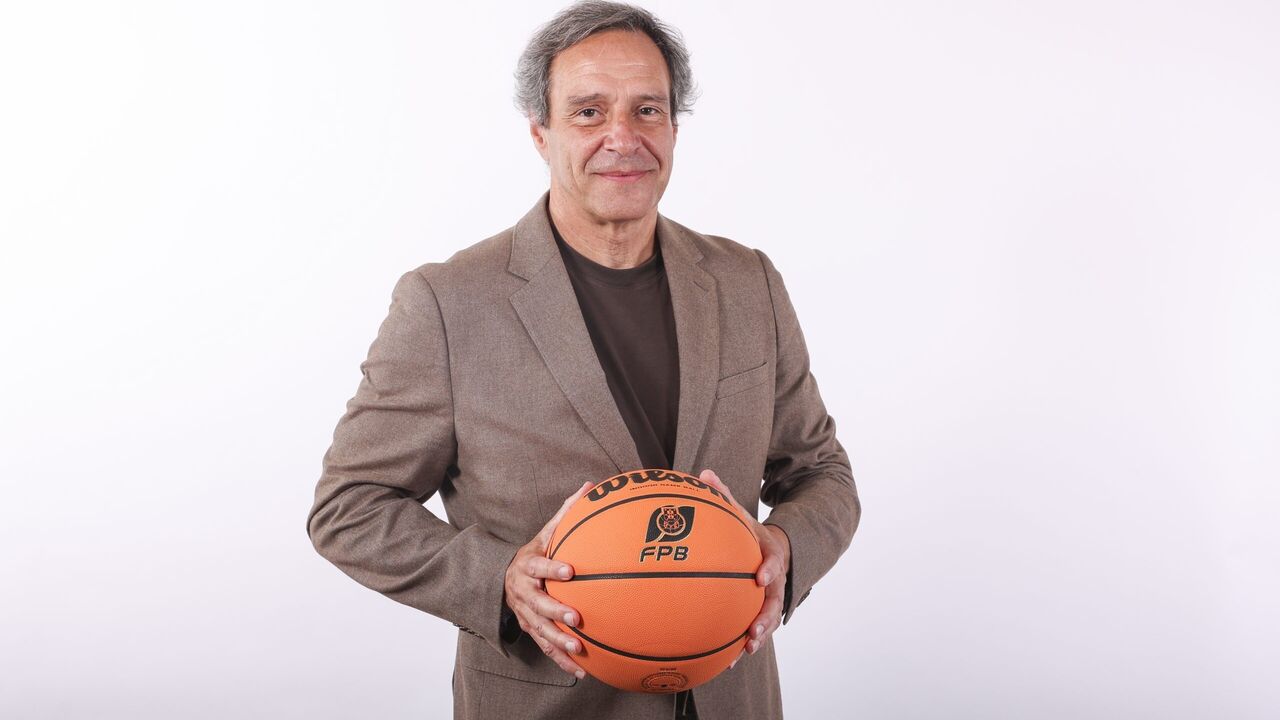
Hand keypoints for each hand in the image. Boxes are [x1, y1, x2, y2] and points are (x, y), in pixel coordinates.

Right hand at [503, 480, 593, 678]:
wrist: (504, 578)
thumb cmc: (535, 552)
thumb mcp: (546, 532)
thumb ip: (566, 513)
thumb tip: (590, 486)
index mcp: (527, 566)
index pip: (539, 566)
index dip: (552, 567)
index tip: (570, 570)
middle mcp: (523, 592)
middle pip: (538, 604)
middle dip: (555, 612)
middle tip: (576, 618)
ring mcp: (525, 614)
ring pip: (540, 630)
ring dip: (558, 641)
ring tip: (578, 649)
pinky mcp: (530, 630)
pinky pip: (545, 647)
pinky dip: (561, 659)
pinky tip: (580, 670)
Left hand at [698, 469, 790, 668]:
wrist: (772, 549)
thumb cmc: (748, 533)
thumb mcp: (739, 513)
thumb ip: (723, 497)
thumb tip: (704, 474)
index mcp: (769, 553)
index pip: (773, 560)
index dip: (769, 568)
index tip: (759, 577)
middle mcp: (774, 579)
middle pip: (775, 600)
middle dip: (767, 617)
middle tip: (755, 630)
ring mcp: (769, 598)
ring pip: (768, 621)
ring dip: (759, 637)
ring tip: (745, 651)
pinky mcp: (760, 612)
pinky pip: (753, 631)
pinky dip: (741, 647)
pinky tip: (726, 664)